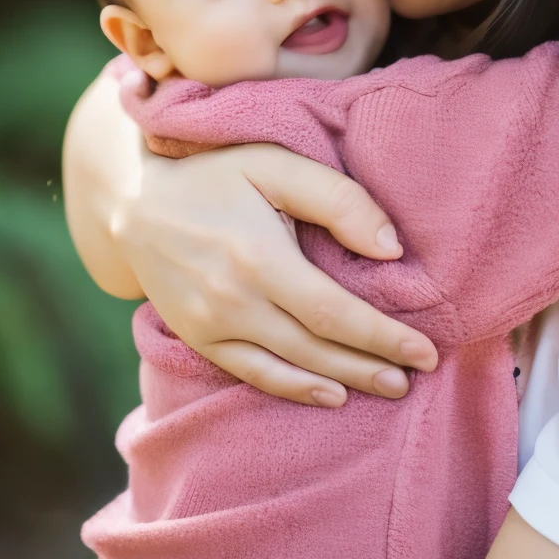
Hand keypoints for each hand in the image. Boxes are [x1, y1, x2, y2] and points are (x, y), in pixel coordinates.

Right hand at [115, 141, 437, 405]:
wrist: (134, 201)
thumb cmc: (214, 173)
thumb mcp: (274, 165)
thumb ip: (337, 200)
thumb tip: (390, 249)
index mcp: (259, 258)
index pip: (334, 313)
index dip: (383, 336)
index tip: (425, 349)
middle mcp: (234, 302)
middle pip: (318, 348)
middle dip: (373, 364)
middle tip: (418, 373)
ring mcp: (211, 326)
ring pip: (290, 368)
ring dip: (343, 382)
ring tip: (389, 386)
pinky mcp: (197, 337)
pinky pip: (252, 374)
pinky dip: (294, 389)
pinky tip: (328, 394)